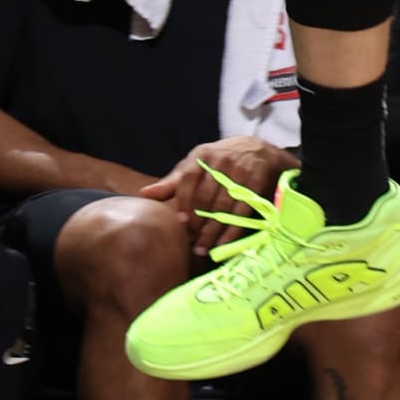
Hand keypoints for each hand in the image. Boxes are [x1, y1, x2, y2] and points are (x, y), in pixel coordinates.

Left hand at [142, 135, 282, 255]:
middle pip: (206, 197)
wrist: (256, 150)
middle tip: (191, 242)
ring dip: (212, 231)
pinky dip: (232, 231)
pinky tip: (222, 244)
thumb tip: (144, 194)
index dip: (183, 201)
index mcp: (201, 156)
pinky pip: (242, 212)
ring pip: (223, 208)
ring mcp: (240, 173)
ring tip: (202, 249)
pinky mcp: (255, 185)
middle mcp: (221, 162)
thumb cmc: (217, 161)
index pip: (188, 178)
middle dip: (198, 222)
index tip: (181, 221)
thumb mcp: (196, 164)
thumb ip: (172, 182)